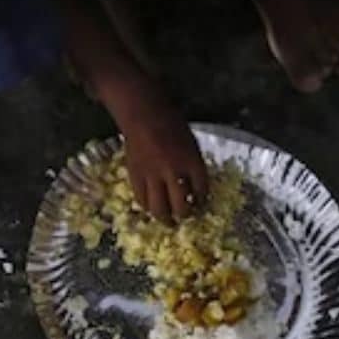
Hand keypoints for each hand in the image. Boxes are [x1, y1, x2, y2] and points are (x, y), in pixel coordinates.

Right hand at [111, 82, 208, 222]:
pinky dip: (147, 207)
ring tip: (168, 222)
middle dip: (185, 215)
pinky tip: (151, 208)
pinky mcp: (136, 177)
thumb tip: (191, 186)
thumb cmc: (172, 125)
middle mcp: (173, 172)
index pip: (201, 189)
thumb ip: (192, 165)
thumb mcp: (191, 143)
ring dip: (165, 218)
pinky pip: (141, 199)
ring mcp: (152, 176)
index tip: (201, 204)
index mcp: (192, 161)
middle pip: (181, 205)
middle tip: (185, 217)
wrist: (144, 116)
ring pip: (159, 207)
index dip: (202, 200)